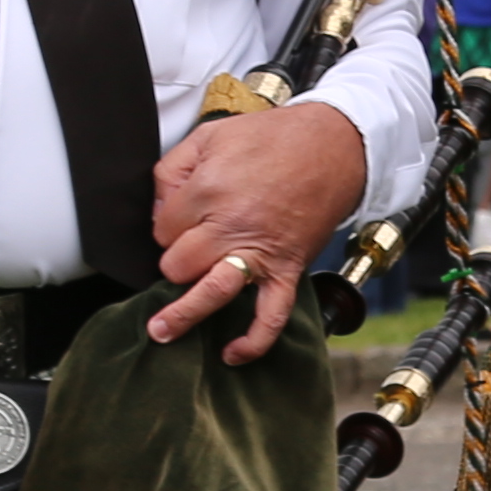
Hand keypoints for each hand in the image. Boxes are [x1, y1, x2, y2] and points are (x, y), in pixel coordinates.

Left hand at [145, 98, 371, 362]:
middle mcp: (230, 227)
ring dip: (182, 316)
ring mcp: (260, 253)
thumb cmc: (272, 139)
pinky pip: (270, 316)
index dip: (166, 227)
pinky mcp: (287, 270)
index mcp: (207, 192)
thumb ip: (171, 170)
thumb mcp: (209, 136)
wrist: (332, 146)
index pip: (162, 230)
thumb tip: (158, 210)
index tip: (180, 220)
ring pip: (211, 294)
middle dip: (175, 261)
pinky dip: (253, 342)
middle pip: (178, 264)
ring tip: (161, 332)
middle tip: (186, 252)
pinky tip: (231, 354)